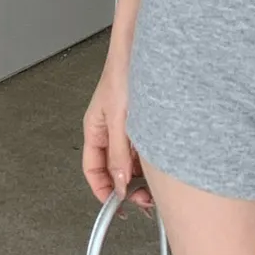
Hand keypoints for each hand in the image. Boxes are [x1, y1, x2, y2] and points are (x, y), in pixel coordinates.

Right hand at [82, 53, 153, 211]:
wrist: (141, 46)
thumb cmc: (122, 72)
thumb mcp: (119, 119)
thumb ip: (119, 154)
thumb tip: (118, 185)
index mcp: (95, 130)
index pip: (93, 170)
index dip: (103, 191)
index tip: (118, 207)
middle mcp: (109, 131)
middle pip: (114, 169)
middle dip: (127, 187)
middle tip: (146, 200)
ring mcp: (127, 126)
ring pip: (131, 161)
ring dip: (142, 175)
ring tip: (156, 185)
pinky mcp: (143, 121)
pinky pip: (144, 148)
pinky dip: (151, 159)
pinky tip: (161, 164)